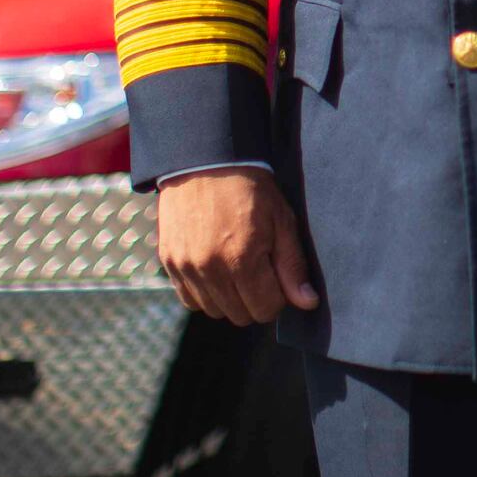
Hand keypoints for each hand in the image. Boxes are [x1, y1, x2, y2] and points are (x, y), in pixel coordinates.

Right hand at [155, 167, 320, 324]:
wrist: (206, 161)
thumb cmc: (250, 188)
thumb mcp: (282, 221)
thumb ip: (292, 266)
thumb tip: (307, 303)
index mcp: (241, 260)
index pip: (265, 310)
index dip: (278, 297)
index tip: (278, 276)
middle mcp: (210, 269)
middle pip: (240, 315)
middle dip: (256, 299)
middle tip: (260, 270)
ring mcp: (185, 267)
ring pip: (214, 311)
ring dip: (230, 298)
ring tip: (237, 267)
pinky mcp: (169, 262)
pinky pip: (189, 300)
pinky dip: (205, 293)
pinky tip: (216, 269)